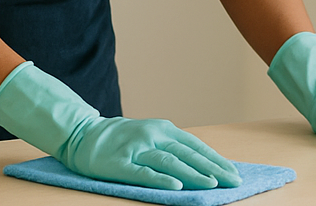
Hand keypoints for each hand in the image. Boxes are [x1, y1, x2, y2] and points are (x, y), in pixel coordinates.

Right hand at [0, 61, 240, 190]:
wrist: (82, 134)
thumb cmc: (121, 139)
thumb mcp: (150, 136)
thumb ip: (172, 147)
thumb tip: (202, 163)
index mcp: (164, 129)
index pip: (196, 146)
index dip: (216, 160)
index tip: (234, 173)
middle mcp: (153, 135)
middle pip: (189, 154)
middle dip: (213, 168)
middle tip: (233, 181)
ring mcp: (137, 148)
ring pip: (171, 162)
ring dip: (193, 173)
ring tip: (212, 184)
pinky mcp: (121, 164)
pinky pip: (144, 173)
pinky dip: (161, 179)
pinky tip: (176, 186)